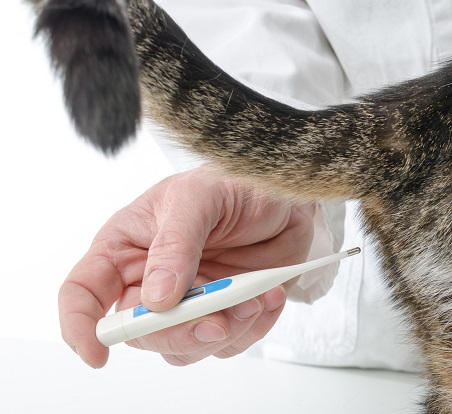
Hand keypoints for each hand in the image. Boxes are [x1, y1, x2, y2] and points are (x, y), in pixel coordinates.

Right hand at [59, 166, 314, 367]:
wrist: (281, 194)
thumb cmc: (231, 184)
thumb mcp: (197, 197)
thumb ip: (175, 244)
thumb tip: (157, 298)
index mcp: (125, 249)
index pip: (84, 293)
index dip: (82, 327)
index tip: (100, 355)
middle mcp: (150, 282)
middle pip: (141, 333)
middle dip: (178, 334)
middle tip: (216, 321)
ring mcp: (190, 302)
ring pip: (186, 347)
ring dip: (223, 332)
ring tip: (254, 298)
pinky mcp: (226, 313)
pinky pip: (230, 343)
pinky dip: (253, 327)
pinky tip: (268, 296)